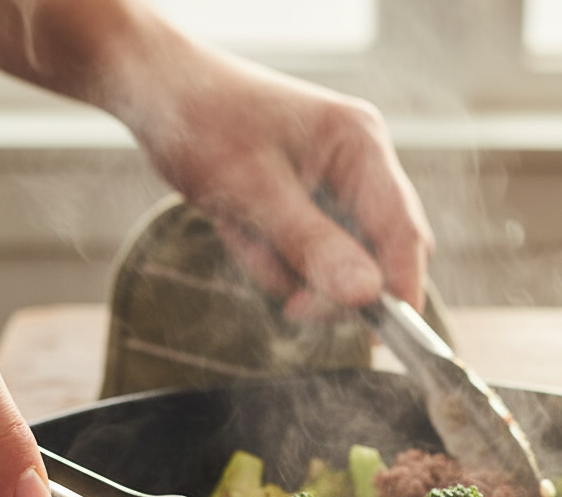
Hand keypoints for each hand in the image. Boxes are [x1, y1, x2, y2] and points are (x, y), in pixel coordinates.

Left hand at [122, 30, 433, 319]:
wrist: (158, 92)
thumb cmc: (203, 122)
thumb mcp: (254, 191)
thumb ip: (313, 244)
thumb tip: (368, 295)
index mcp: (361, 144)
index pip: (403, 231)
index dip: (402, 288)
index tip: (384, 339)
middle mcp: (360, 165)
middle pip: (376, 256)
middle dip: (326, 284)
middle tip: (290, 304)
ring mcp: (336, 186)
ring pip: (335, 267)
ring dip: (286, 270)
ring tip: (243, 233)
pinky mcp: (311, 204)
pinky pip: (306, 258)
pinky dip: (272, 261)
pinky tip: (244, 231)